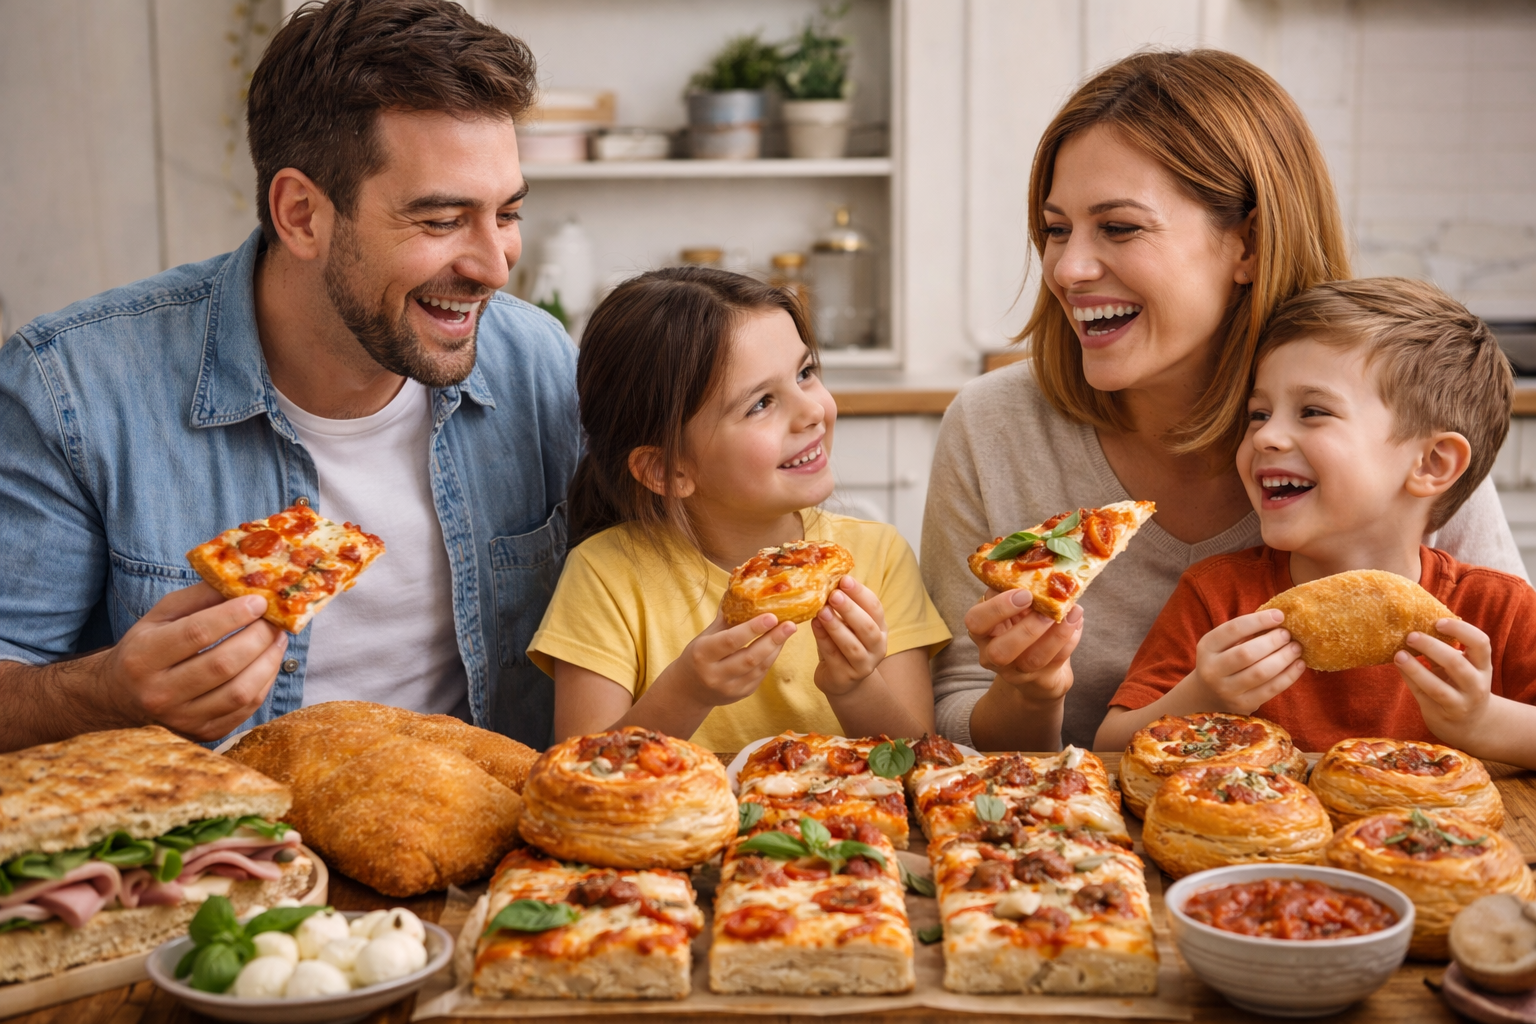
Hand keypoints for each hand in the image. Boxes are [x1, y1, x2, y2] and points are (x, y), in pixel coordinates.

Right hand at [101, 583, 287, 740]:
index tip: (260, 601)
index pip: (196, 634)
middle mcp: (159, 693)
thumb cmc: (145, 649)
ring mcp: (182, 719)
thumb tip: (242, 582)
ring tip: (278, 638)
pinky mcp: (203, 733)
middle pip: (223, 664)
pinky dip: (265, 682)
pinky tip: (269, 661)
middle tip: (274, 620)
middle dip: (258, 637)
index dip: (233, 616)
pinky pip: (246, 708)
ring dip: (269, 661)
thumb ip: (198, 597)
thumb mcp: (160, 616)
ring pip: (240, 691)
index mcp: (143, 658)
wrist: (120, 699)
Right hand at [656, 609, 795, 708]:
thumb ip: (726, 618)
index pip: (730, 641)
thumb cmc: (698, 655)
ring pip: (759, 668)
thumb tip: (743, 589)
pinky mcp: (741, 694)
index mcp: (702, 655)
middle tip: (790, 624)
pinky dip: (771, 658)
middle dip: (772, 640)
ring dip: (776, 648)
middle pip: (749, 658)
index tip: (771, 616)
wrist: (689, 690)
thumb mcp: (705, 635)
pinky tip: (778, 644)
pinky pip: (760, 675)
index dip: (752, 629)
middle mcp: (715, 675)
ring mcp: (729, 688)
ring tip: (788, 631)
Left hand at [812, 576, 887, 695]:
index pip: (875, 608)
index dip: (860, 593)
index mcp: (880, 629)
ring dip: (837, 627)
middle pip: (867, 627)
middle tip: (834, 595)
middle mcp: (877, 648)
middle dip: (851, 610)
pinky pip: (833, 657)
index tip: (844, 580)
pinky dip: (823, 640)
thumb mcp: (850, 625)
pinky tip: (814, 626)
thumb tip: (829, 578)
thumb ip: (844, 607)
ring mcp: (863, 665)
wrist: (842, 681)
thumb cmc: (844, 645)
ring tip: (822, 611)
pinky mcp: (845, 677)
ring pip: (852, 645)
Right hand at [964, 589, 1081, 705]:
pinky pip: (1056, 663)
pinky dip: (1069, 641)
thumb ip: (1017, 591)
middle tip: (1048, 610)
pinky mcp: (1040, 681)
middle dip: (1027, 629)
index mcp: (981, 630)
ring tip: (1072, 613)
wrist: (1036, 670)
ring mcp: (1015, 672)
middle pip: (1000, 651)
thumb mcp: (1012, 608)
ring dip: (1055, 635)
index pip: (975, 622)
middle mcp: (992, 655)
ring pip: (1032, 660)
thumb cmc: (1020, 627)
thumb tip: (1040, 567)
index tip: (1025, 594)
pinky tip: (1076, 623)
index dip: (997, 608)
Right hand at [1188, 608, 1303, 712]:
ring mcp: (1227, 690)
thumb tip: (1279, 619)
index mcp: (1207, 647)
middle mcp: (1212, 670)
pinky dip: (1289, 676)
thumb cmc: (1223, 661)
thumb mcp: (1223, 645)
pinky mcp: (1243, 705)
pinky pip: (1270, 689)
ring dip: (1284, 658)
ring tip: (1296, 648)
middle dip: (1273, 641)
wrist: (1208, 695)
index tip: (1279, 615)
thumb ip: (1244, 633)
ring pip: (1261, 673)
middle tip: (1288, 634)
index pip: (1233, 629)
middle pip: (1247, 653)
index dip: (1258, 621)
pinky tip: (1299, 665)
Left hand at [1396, 618, 1492, 746]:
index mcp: (1483, 666)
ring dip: (1415, 669)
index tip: (1438, 622)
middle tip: (1411, 636)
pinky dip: (1409, 679)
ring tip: (1399, 654)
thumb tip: (1414, 624)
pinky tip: (1399, 666)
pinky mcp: (1441, 714)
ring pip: (1437, 687)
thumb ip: (1445, 650)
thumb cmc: (1460, 684)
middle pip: (1456, 663)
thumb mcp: (1463, 667)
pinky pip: (1422, 695)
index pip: (1481, 643)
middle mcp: (1476, 685)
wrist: (1470, 724)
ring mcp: (1460, 703)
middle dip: (1432, 647)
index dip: (1461, 630)